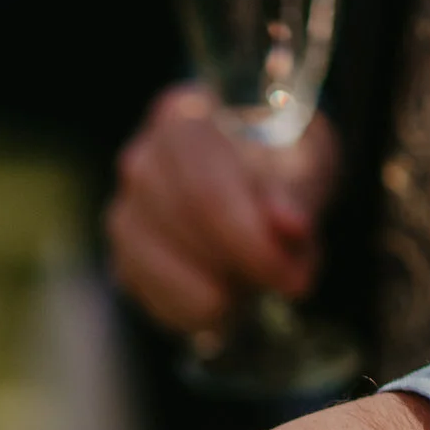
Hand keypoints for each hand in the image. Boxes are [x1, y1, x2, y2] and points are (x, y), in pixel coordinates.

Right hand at [106, 85, 339, 338]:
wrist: (256, 181)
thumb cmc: (282, 164)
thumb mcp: (306, 164)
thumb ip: (298, 194)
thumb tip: (290, 228)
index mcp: (184, 117)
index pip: (204, 190)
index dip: (249, 243)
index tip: (295, 278)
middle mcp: (140, 160)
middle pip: (182, 227)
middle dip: (242, 267)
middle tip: (290, 283)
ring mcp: (124, 212)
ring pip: (163, 270)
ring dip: (221, 291)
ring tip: (260, 282)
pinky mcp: (124, 260)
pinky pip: (155, 300)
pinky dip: (200, 312)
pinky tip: (231, 301)